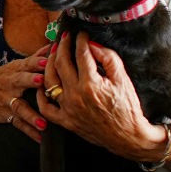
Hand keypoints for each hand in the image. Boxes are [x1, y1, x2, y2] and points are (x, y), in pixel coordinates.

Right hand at [0, 44, 50, 142]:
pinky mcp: (6, 114)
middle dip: (31, 80)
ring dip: (32, 115)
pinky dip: (30, 131)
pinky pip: (19, 124)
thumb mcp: (14, 66)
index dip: (37, 61)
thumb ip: (35, 58)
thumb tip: (53, 45)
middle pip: (21, 81)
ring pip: (20, 107)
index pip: (27, 63)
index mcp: (15, 70)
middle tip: (42, 81)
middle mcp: (11, 84)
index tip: (47, 59)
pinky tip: (40, 137)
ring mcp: (7, 100)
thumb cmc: (0, 78)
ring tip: (43, 123)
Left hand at [35, 32, 163, 158]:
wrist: (128, 136)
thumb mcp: (123, 79)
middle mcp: (75, 95)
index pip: (80, 54)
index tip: (81, 35)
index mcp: (90, 84)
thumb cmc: (128, 108)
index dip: (80, 40)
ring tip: (53, 54)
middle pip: (61, 63)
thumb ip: (108, 58)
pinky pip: (46, 107)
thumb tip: (91, 45)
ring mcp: (68, 109)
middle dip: (61, 46)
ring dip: (48, 64)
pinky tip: (44, 83)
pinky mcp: (65, 121)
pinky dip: (42, 94)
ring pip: (49, 81)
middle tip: (64, 38)